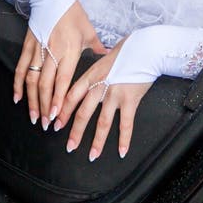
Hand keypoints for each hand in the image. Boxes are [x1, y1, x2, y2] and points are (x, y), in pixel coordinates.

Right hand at [14, 1, 106, 128]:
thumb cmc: (74, 14)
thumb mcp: (89, 31)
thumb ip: (97, 48)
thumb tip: (108, 59)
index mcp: (69, 50)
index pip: (62, 80)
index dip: (58, 99)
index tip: (57, 116)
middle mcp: (53, 52)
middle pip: (46, 85)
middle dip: (45, 106)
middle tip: (46, 124)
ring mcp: (38, 49)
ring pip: (32, 80)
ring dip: (32, 100)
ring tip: (33, 117)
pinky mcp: (28, 45)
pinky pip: (21, 68)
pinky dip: (18, 84)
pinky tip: (17, 98)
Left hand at [54, 41, 152, 160]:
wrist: (146, 47)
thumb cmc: (126, 50)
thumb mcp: (104, 58)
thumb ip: (95, 71)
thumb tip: (89, 79)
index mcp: (92, 75)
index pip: (72, 96)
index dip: (63, 112)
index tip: (55, 124)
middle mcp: (100, 86)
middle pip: (83, 113)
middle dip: (75, 132)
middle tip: (70, 147)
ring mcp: (115, 93)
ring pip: (102, 122)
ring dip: (97, 141)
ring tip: (92, 156)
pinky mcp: (130, 99)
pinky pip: (126, 123)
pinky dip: (124, 139)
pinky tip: (122, 151)